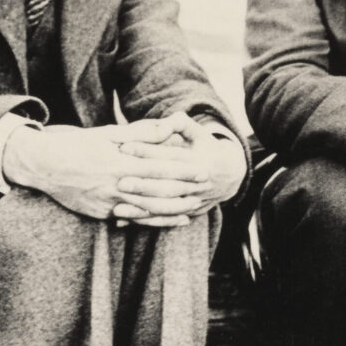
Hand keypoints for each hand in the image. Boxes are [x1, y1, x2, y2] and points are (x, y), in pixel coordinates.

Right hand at [1, 118, 211, 226]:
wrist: (44, 167)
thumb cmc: (77, 146)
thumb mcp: (108, 134)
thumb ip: (141, 133)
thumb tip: (168, 126)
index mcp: (119, 163)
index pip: (159, 168)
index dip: (184, 170)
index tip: (203, 169)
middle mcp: (116, 186)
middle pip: (158, 192)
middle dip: (184, 192)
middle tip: (205, 190)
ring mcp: (109, 203)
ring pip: (149, 211)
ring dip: (174, 211)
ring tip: (194, 208)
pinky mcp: (102, 214)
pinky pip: (134, 220)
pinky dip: (155, 222)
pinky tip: (172, 221)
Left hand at [114, 112, 245, 224]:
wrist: (228, 174)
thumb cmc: (204, 146)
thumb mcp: (196, 131)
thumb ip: (179, 123)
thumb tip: (163, 124)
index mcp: (199, 160)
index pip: (170, 156)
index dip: (147, 151)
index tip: (123, 147)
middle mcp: (198, 183)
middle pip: (168, 186)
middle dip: (143, 185)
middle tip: (119, 182)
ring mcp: (194, 201)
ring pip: (166, 207)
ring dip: (141, 209)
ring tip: (116, 208)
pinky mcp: (188, 213)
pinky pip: (165, 220)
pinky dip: (143, 222)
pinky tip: (123, 221)